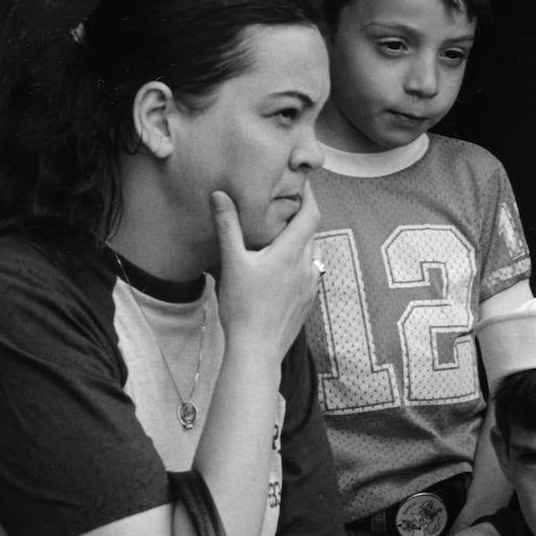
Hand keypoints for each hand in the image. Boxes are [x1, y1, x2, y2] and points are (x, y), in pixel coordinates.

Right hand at [210, 186, 321, 359]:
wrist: (257, 351)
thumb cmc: (242, 308)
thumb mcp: (232, 263)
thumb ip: (228, 226)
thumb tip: (220, 194)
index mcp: (292, 252)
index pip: (310, 214)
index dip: (309, 195)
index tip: (301, 184)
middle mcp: (307, 267)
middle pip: (313, 232)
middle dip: (303, 216)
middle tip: (288, 206)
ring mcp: (311, 286)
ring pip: (315, 253)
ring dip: (304, 241)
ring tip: (286, 236)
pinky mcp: (308, 302)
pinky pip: (312, 274)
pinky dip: (303, 263)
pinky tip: (286, 268)